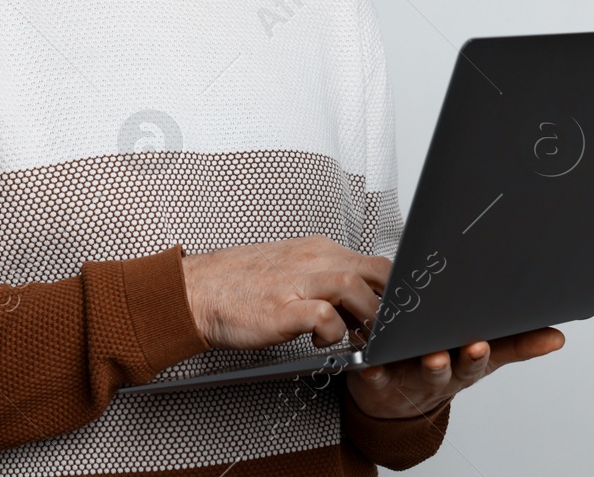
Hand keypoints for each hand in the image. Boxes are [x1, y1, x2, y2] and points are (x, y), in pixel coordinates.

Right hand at [181, 235, 389, 349]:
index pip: (375, 262)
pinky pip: (324, 316)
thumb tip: (359, 300)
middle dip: (389, 303)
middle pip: (376, 271)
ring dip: (365, 318)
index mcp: (318, 250)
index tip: (394, 313)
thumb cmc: (243, 285)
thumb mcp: (292, 269)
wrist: (198, 290)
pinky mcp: (282, 308)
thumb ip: (325, 278)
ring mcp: (297, 282)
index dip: (393, 290)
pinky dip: (333, 333)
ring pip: (355, 288)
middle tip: (384, 329)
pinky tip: (322, 343)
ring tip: (358, 338)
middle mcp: (313, 260)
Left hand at [345, 327, 564, 419]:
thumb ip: (518, 344)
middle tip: (476, 347)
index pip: (488, 358)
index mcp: (467, 363)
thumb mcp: (483, 358)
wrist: (394, 402)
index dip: (494, 353)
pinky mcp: (381, 380)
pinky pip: (378, 376)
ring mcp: (413, 378)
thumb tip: (558, 337)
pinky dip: (376, 369)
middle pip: (459, 368)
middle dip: (468, 360)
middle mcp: (444, 373)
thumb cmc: (441, 366)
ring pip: (425, 373)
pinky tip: (373, 362)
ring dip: (432, 365)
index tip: (494, 342)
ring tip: (434, 356)